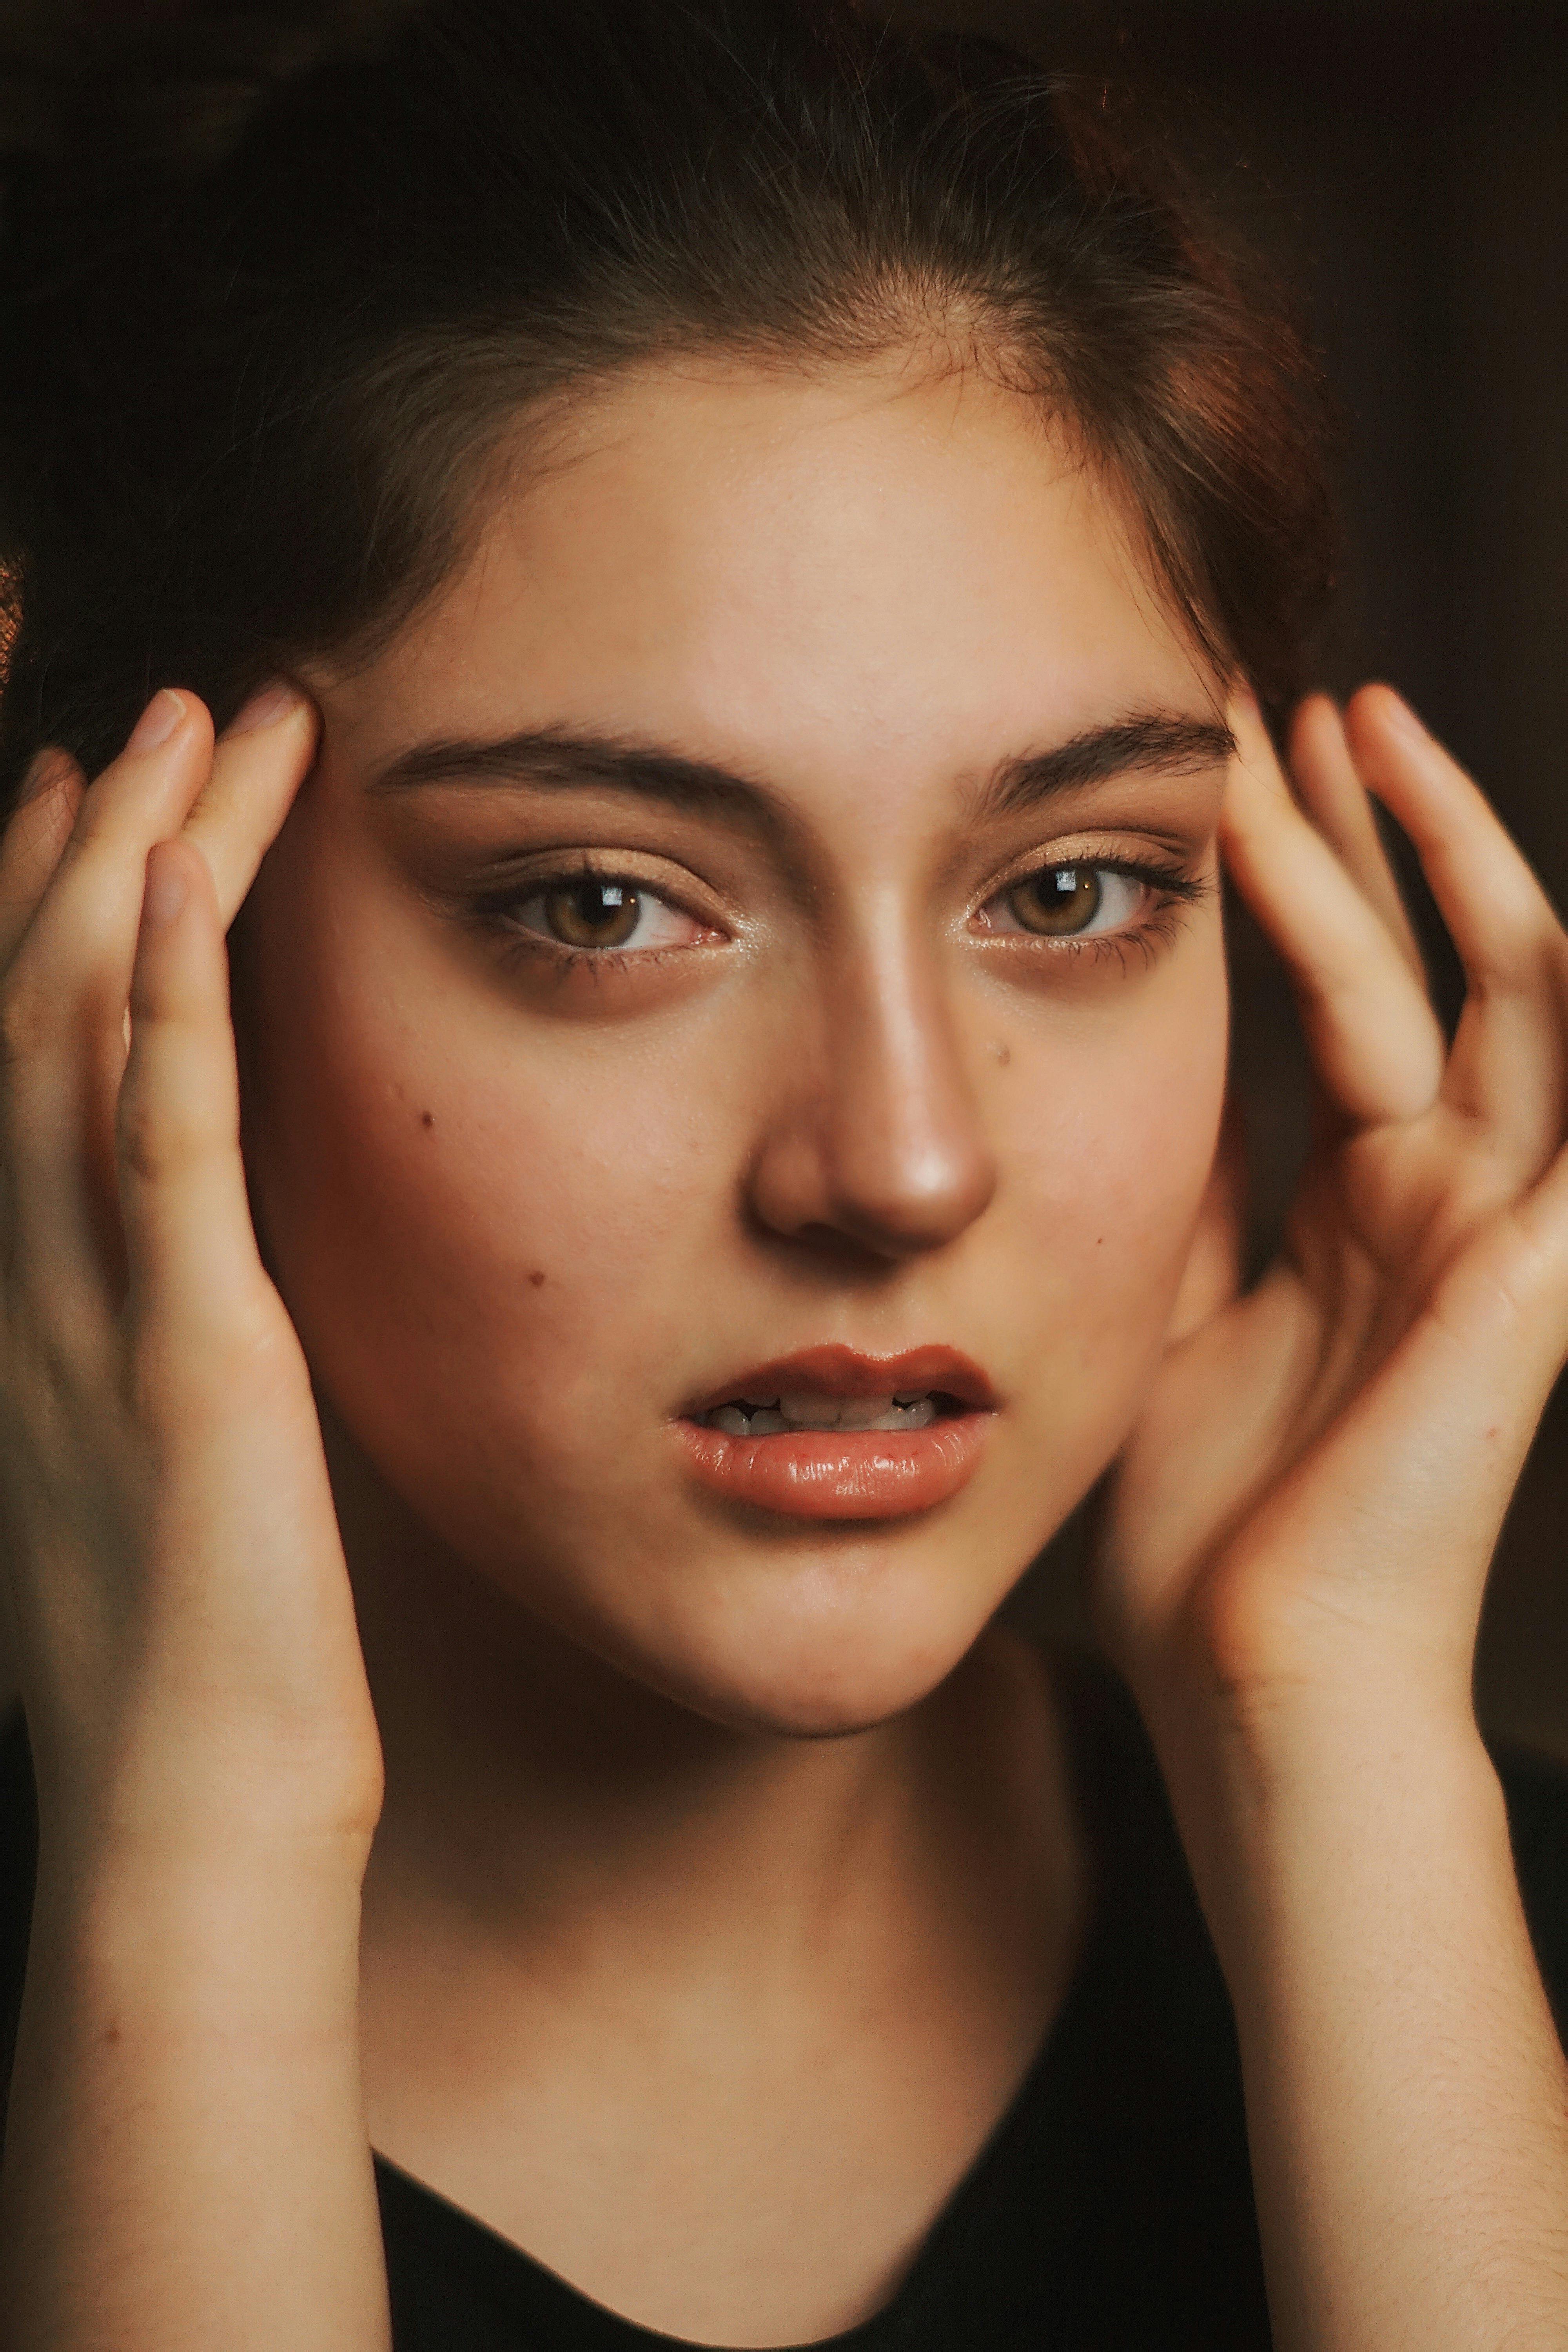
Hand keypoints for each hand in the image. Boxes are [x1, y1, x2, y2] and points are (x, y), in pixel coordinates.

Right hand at [0, 686, 380, 1860]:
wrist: (194, 1818)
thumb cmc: (200, 1669)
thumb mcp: (160, 1471)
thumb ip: (173, 1359)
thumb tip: (215, 1295)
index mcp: (26, 1310)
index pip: (23, 1064)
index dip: (44, 914)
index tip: (91, 798)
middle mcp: (24, 1284)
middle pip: (37, 1006)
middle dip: (92, 842)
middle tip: (162, 709)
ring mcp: (86, 1311)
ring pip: (87, 1035)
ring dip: (137, 868)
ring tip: (198, 728)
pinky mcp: (184, 1351)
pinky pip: (157, 1138)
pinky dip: (164, 998)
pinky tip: (182, 875)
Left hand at [1095, 686, 1567, 1752]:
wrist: (1258, 1676)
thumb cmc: (1206, 1530)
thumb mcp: (1177, 1311)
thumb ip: (1195, 1192)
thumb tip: (1149, 1072)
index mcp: (1360, 1208)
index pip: (1340, 997)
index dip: (1288, 885)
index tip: (1213, 778)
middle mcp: (1442, 1192)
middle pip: (1413, 959)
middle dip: (1354, 828)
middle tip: (1279, 700)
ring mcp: (1501, 1219)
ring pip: (1494, 979)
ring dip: (1433, 849)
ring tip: (1355, 720)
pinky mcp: (1539, 1262)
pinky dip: (1561, 978)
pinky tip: (1527, 887)